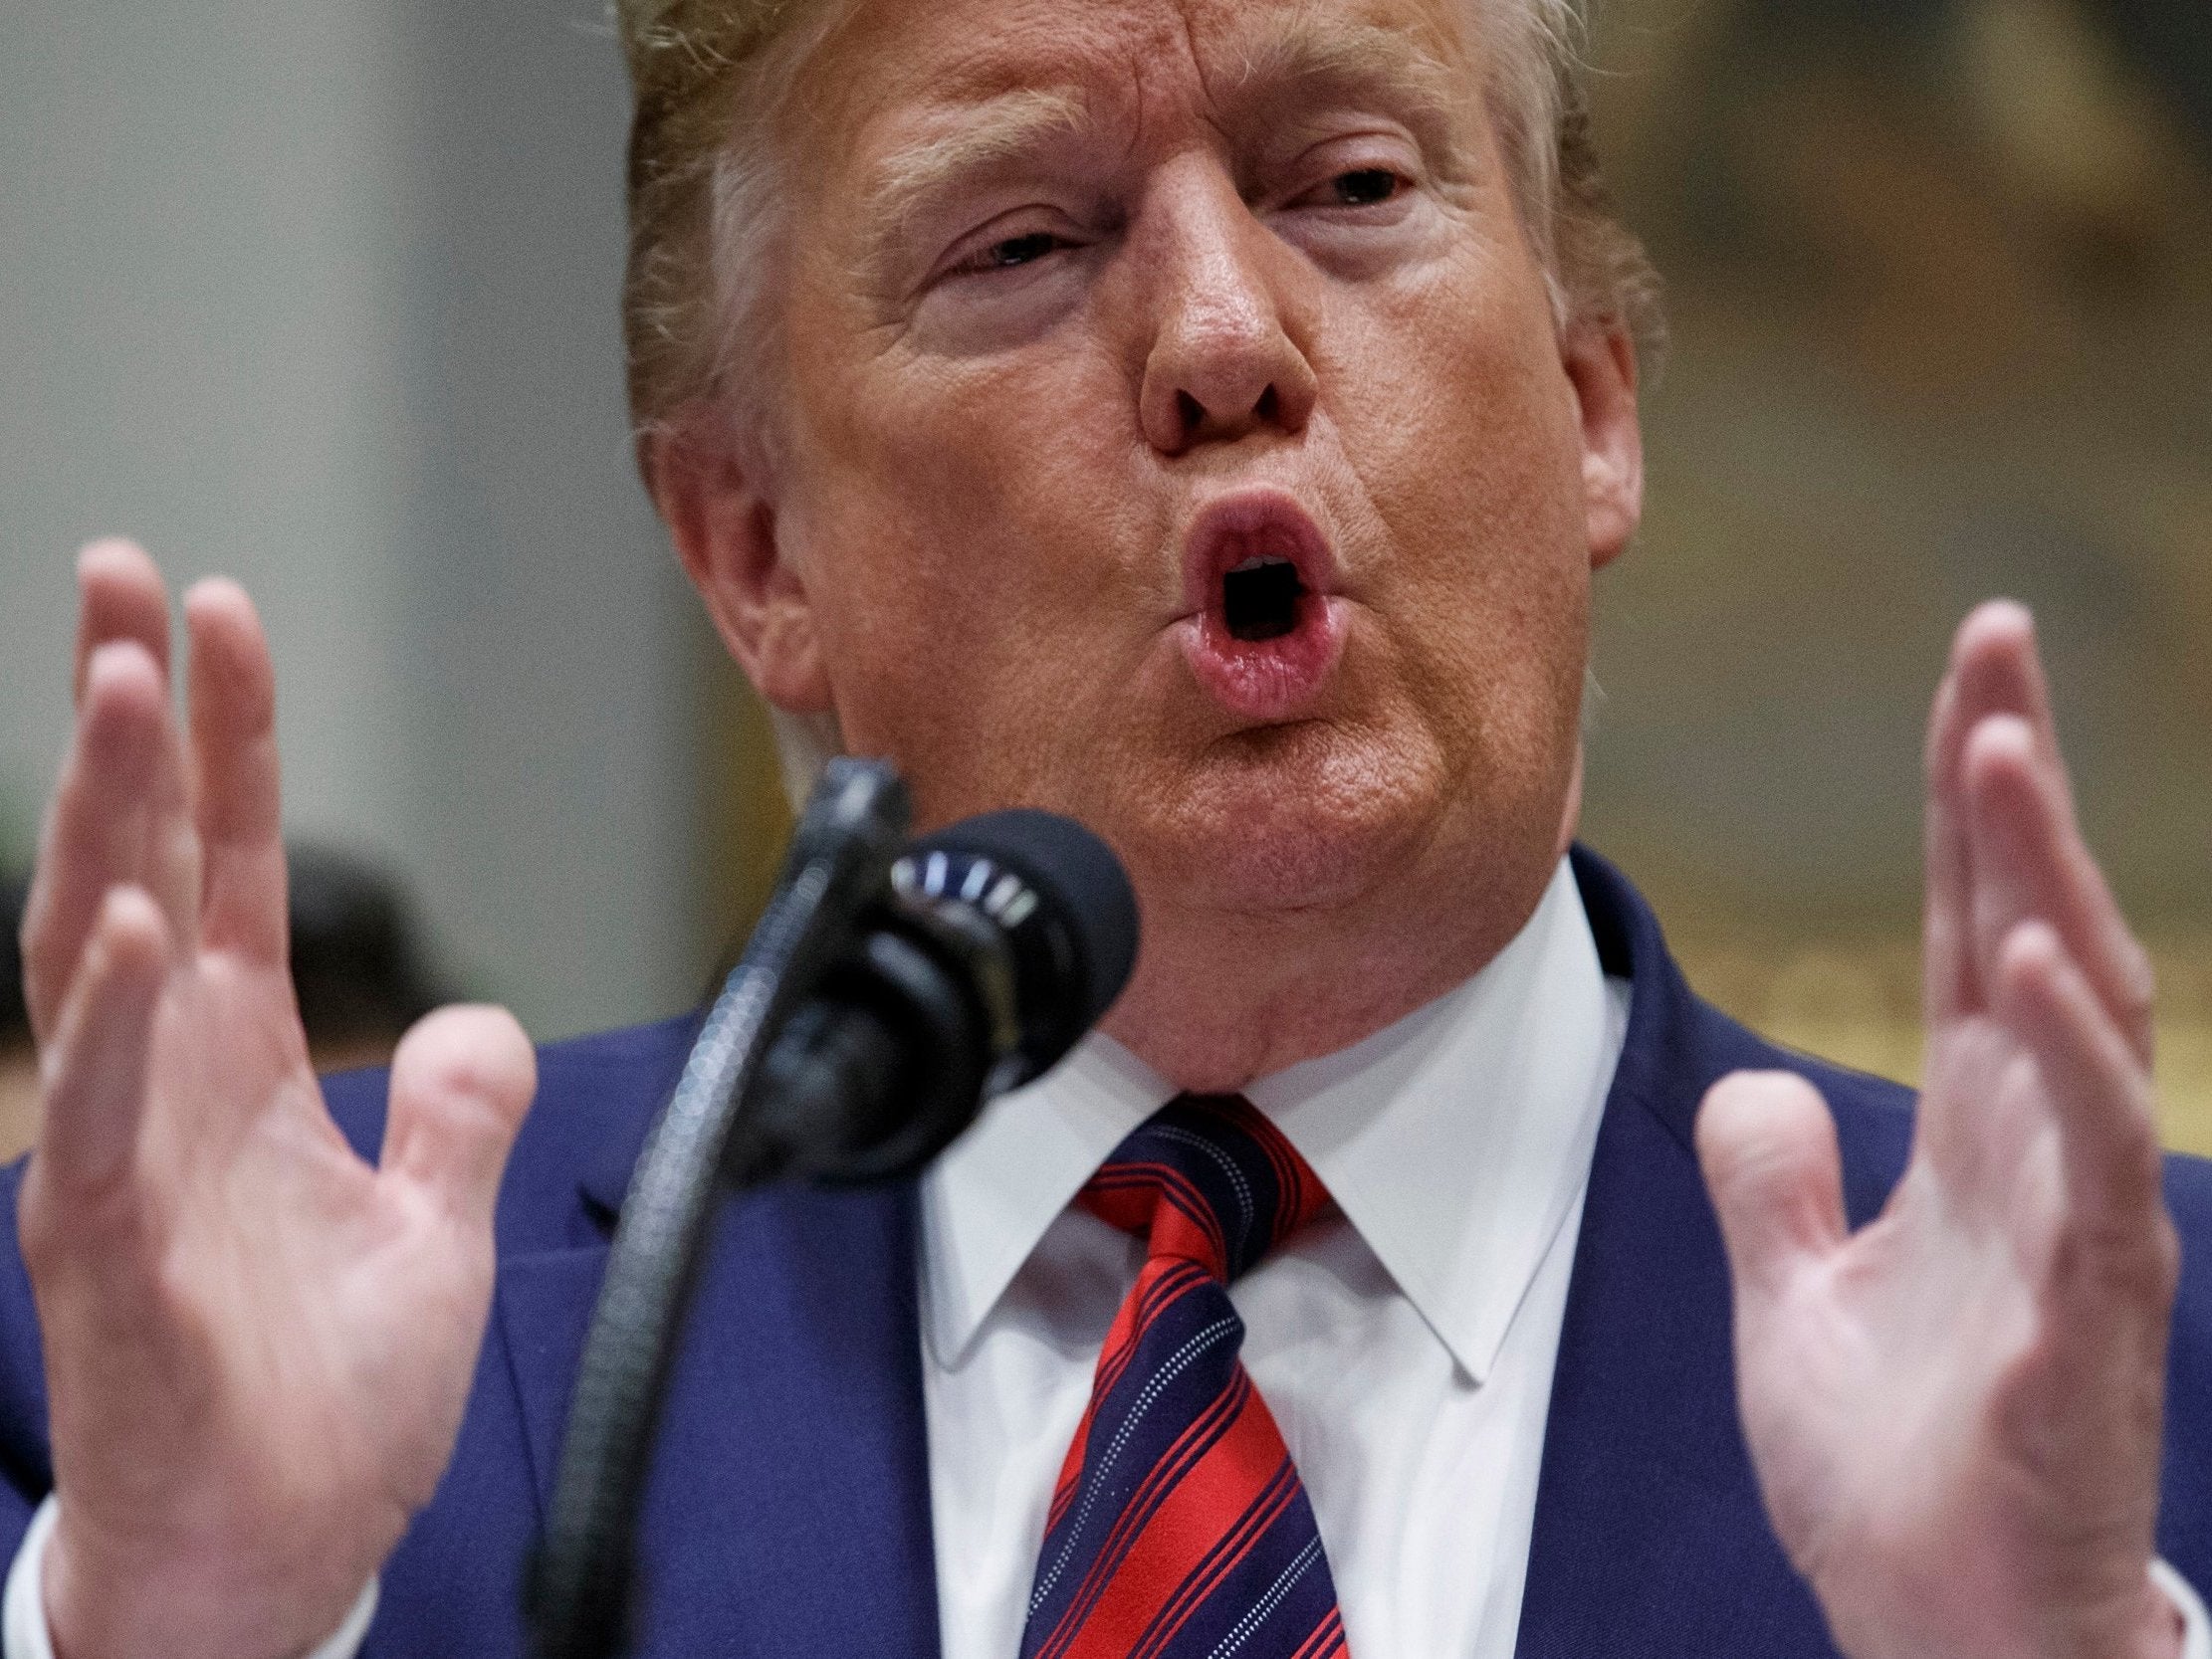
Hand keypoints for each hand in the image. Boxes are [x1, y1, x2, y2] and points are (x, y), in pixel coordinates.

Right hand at [18, 542, 535, 1658]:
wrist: (275, 1560)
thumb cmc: (322, 1409)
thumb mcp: (430, 1232)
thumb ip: (454, 1117)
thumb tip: (477, 1024)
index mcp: (240, 1068)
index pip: (228, 866)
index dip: (229, 744)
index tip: (222, 620)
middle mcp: (169, 1089)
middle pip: (138, 863)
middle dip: (134, 722)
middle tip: (124, 577)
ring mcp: (127, 1159)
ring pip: (94, 952)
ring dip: (109, 816)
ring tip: (125, 685)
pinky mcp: (114, 1254)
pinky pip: (107, 1115)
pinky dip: (111, 1015)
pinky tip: (129, 916)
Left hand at [1695, 602, 2182, 1658]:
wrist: (1938, 1629)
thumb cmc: (1896, 1475)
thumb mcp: (1792, 1301)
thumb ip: (1769, 1185)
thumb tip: (1755, 1087)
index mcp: (1967, 1134)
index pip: (1969, 928)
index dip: (1966, 805)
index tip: (1971, 675)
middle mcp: (2032, 1152)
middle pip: (2029, 929)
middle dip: (2011, 789)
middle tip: (1995, 642)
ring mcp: (2072, 1225)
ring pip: (2076, 1018)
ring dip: (2039, 882)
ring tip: (1999, 753)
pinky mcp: (2087, 1321)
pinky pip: (2091, 1171)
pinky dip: (2073, 1066)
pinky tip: (2039, 970)